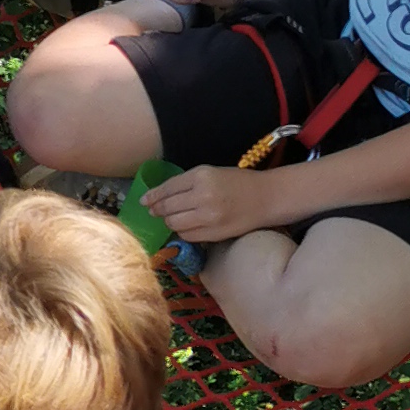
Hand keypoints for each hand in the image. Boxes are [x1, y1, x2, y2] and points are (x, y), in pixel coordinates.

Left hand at [149, 160, 280, 245]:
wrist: (266, 198)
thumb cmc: (238, 182)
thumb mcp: (211, 173)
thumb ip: (187, 183)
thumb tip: (159, 198)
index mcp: (201, 176)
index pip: (168, 188)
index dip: (153, 196)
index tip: (143, 201)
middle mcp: (203, 196)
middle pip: (168, 208)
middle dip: (158, 211)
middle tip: (154, 211)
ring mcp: (208, 217)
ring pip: (175, 224)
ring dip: (170, 222)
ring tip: (172, 219)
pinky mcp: (214, 233)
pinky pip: (188, 236)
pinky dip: (183, 232)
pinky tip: (187, 226)